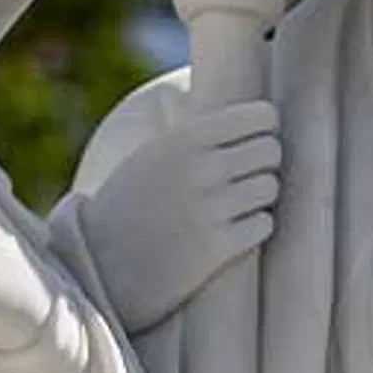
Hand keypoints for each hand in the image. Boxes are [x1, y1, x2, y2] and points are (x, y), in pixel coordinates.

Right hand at [77, 100, 279, 331]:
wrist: (101, 261)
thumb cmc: (130, 203)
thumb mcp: (153, 152)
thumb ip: (193, 131)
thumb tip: (233, 110)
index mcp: (186, 137)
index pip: (260, 116)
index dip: (265, 128)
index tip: (257, 139)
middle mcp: (202, 168)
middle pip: (271, 150)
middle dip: (265, 163)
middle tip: (247, 176)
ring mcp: (211, 208)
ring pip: (270, 187)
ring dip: (262, 196)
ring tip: (240, 203)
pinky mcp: (218, 247)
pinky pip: (264, 224)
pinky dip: (256, 226)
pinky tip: (237, 229)